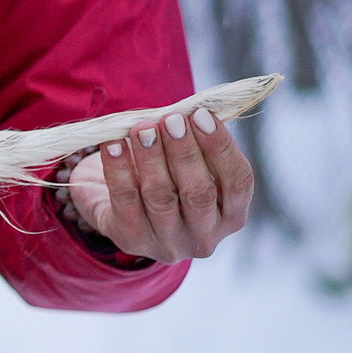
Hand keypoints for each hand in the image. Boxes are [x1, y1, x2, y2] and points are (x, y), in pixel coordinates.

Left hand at [65, 104, 255, 262]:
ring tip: (141, 129)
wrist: (116, 206)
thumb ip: (194, 140)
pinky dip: (119, 170)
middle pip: (199, 193)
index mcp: (231, 214)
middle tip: (170, 120)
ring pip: (161, 198)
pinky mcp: (132, 239)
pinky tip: (113, 145)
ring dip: (151, 159)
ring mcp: (169, 243)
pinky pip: (125, 202)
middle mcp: (205, 235)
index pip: (237, 181)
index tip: (201, 114)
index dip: (220, 146)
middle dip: (184, 152)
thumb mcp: (187, 162)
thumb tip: (191, 110)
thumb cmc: (165, 175)